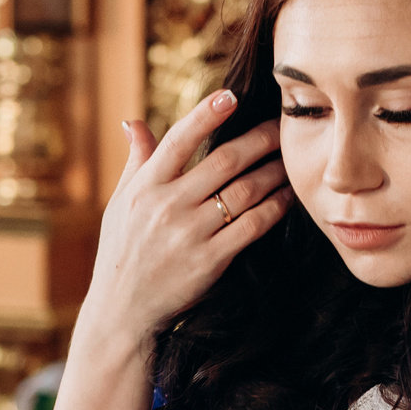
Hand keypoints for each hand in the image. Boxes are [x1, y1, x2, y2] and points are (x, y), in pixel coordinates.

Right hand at [79, 90, 291, 360]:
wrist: (123, 312)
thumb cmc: (122, 253)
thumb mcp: (120, 205)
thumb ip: (135, 162)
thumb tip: (132, 122)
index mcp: (145, 187)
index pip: (177, 141)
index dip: (205, 115)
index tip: (231, 96)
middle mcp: (167, 206)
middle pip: (222, 162)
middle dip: (257, 139)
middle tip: (281, 124)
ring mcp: (190, 234)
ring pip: (242, 192)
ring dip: (272, 172)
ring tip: (290, 158)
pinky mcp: (210, 261)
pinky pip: (251, 227)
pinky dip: (273, 209)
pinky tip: (287, 197)